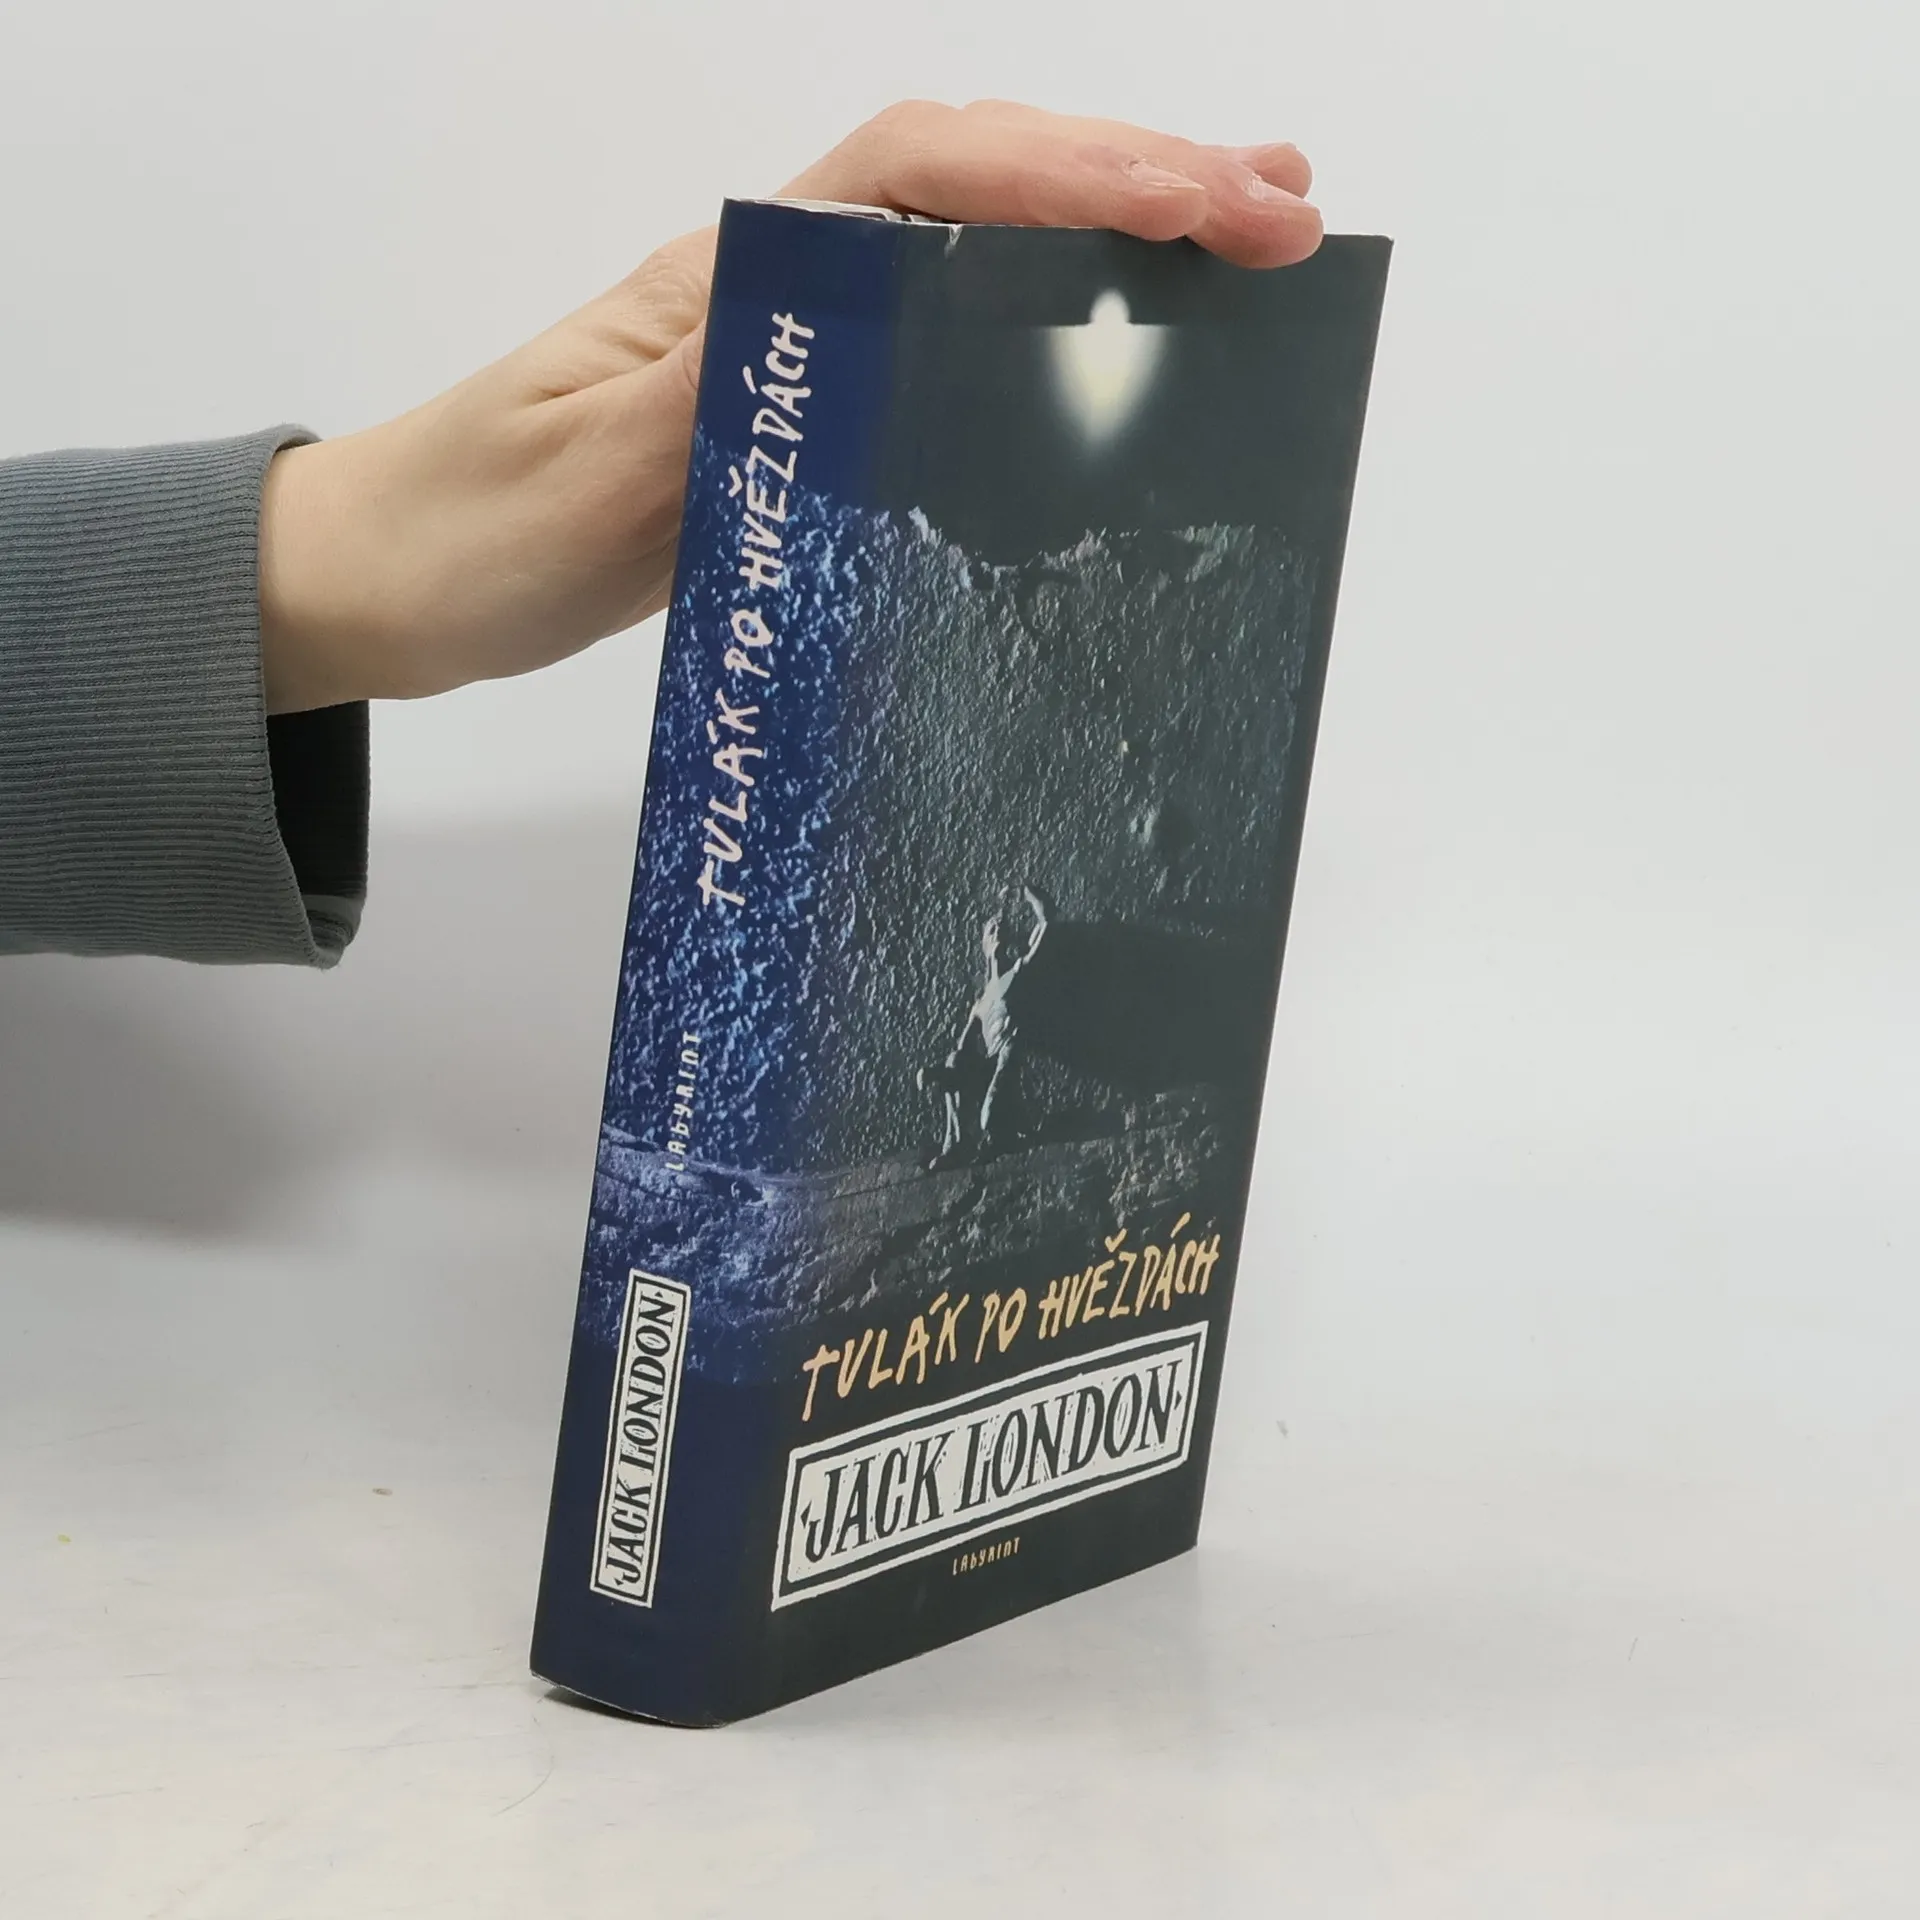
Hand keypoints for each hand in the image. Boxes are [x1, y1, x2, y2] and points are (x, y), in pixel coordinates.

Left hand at [258, 101, 1321, 713]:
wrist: (387, 578)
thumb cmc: (468, 530)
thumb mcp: (589, 472)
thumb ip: (720, 389)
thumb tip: (861, 323)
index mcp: (733, 277)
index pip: (926, 175)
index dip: (1076, 172)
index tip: (1210, 206)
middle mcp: (777, 285)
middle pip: (976, 182)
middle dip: (1136, 179)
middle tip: (1284, 211)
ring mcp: (793, 344)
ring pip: (972, 247)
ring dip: (1109, 229)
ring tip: (1245, 234)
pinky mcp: (799, 412)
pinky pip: (944, 340)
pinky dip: (1043, 320)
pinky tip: (1111, 344)